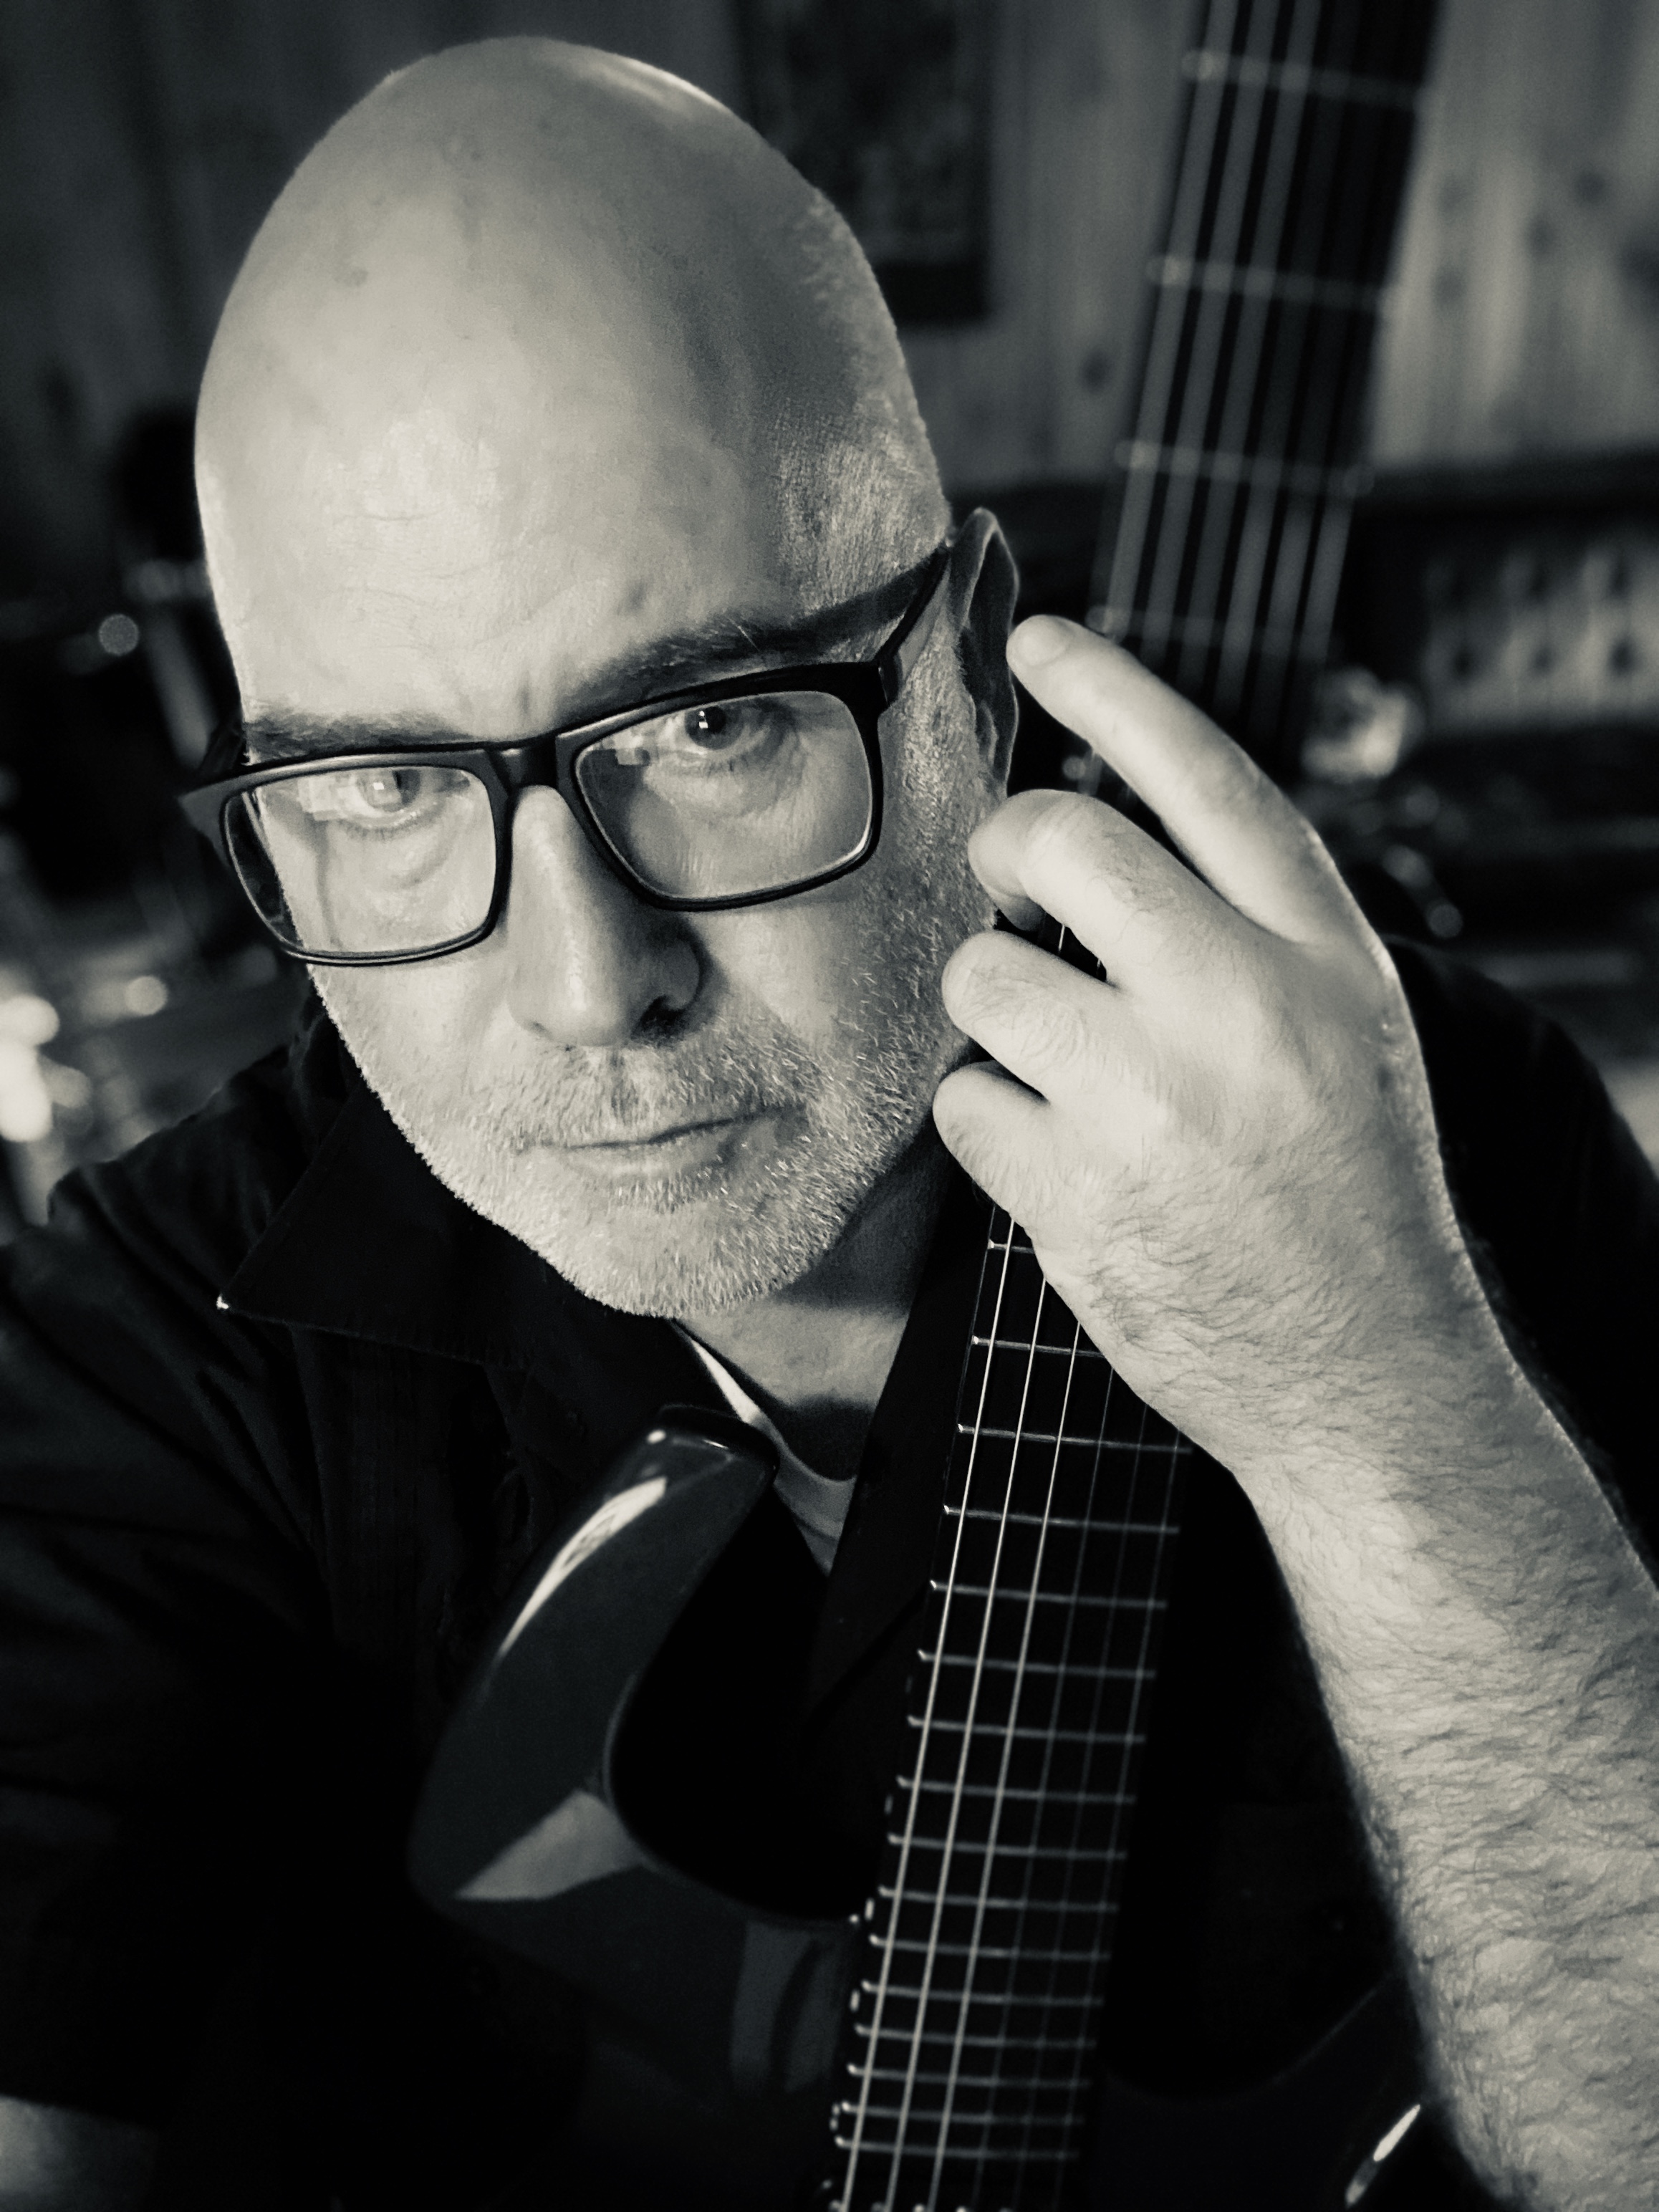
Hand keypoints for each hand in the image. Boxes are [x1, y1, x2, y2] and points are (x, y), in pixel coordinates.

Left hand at [932, 616, 1506, 1494]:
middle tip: (1015, 889)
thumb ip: (1248, 925)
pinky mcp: (1075, 1194)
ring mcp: (1149, 1101)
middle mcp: (1238, 1004)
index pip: (1203, 775)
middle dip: (1007, 847)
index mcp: (1320, 953)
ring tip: (1058, 1061)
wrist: (1366, 1372)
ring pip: (980, 970)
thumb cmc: (1346, 1187)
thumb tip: (1092, 836)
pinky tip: (1054, 1155)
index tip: (1041, 637)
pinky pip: (960, 1096)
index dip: (1111, 689)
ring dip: (992, 1004)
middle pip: (1055, 840)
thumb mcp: (1348, 1027)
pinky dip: (987, 1119)